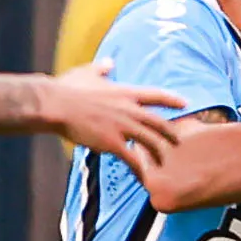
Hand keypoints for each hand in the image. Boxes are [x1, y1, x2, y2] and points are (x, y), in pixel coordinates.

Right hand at [43, 59, 184, 166]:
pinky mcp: (112, 143)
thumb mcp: (87, 73)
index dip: (172, 99)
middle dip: (170, 133)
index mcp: (124, 92)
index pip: (155, 95)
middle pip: (158, 122)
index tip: (184, 103)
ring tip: (162, 163)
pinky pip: (132, 159)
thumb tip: (109, 63)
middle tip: (178, 142)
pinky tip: (143, 178)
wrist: (56, 105)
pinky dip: (140, 170)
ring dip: (158, 153)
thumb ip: (101, 69)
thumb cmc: (67, 89)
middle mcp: (129, 109)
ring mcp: (122, 126)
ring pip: (150, 142)